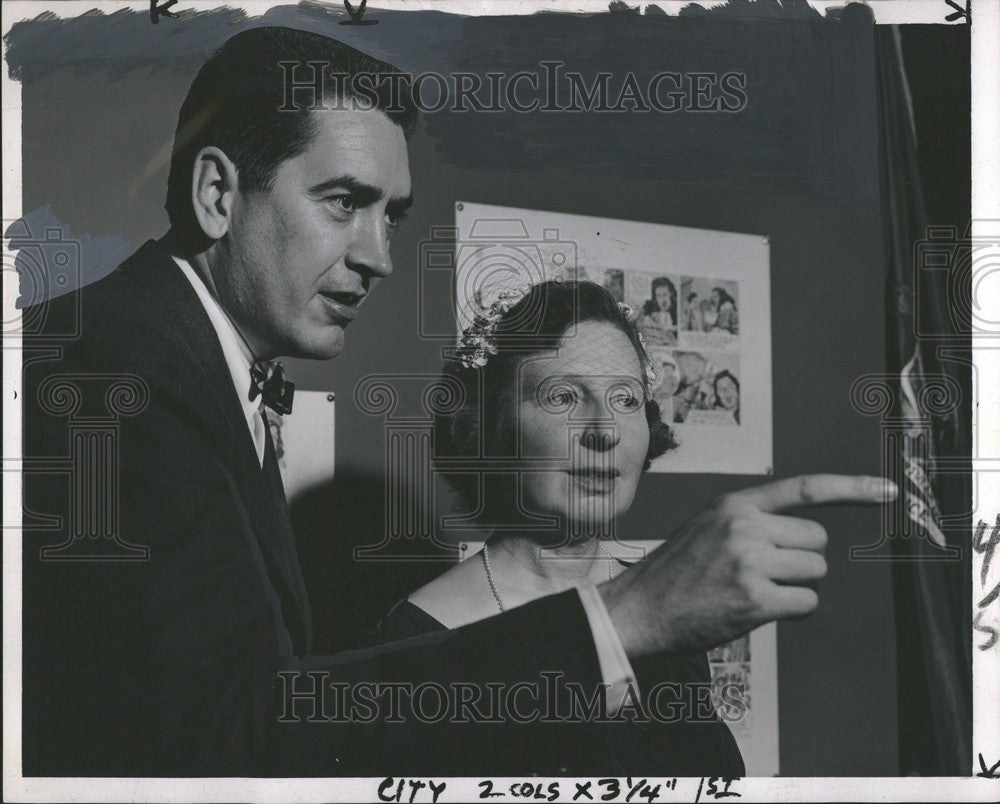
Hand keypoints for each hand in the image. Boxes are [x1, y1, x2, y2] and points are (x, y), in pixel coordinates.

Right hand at [599, 474, 897, 657]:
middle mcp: (744, 525)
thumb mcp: (707, 527)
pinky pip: (806, 603)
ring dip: (796, 587)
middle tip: (763, 573)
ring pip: (815, 572)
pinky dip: (791, 610)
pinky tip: (755, 610)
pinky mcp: (755, 599)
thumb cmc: (676, 573)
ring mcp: (750, 561)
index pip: (804, 488)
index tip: (887, 492)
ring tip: (753, 591)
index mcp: (734, 504)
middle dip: (801, 560)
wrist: (639, 608)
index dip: (852, 488)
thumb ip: (751, 520)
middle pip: (817, 541)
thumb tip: (807, 537)